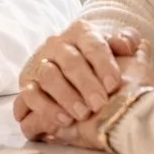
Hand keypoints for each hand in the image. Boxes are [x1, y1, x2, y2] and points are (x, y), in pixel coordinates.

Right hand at [14, 43, 153, 148]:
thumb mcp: (118, 51)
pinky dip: (46, 108)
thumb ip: (127, 41)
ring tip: (82, 115)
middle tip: (100, 105)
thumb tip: (125, 44)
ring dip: (66, 96)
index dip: (104, 64)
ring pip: (48, 76)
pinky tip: (64, 120)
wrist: (78, 79)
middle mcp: (57, 45)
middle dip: (86, 84)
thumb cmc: (102, 66)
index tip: (114, 85)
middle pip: (70, 61)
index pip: (92, 44)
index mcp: (80, 33)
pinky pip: (30, 94)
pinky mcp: (27, 84)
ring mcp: (39, 63)